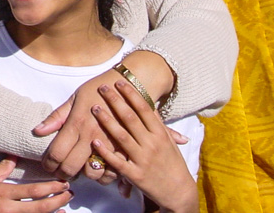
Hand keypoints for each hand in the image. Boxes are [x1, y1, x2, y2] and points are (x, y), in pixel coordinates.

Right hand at [0, 158, 72, 212]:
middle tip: (69, 195)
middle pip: (39, 208)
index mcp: (2, 193)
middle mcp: (6, 209)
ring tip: (64, 210)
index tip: (63, 184)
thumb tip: (12, 157)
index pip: (33, 190)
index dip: (51, 188)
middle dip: (57, 201)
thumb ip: (0, 170)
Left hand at [32, 69, 121, 182]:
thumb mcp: (75, 97)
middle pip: (71, 167)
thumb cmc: (98, 88)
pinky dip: (103, 175)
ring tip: (78, 169)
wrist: (127, 85)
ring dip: (82, 174)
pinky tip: (97, 168)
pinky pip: (111, 172)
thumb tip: (37, 131)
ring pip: (92, 173)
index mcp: (77, 123)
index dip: (48, 163)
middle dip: (61, 172)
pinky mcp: (124, 149)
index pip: (56, 153)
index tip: (47, 164)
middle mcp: (92, 137)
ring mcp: (109, 144)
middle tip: (59, 170)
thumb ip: (57, 116)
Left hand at [90, 82, 196, 212]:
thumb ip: (158, 124)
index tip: (120, 82)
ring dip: (107, 121)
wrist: (179, 191)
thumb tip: (149, 104)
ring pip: (122, 137)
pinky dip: (106, 152)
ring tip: (95, 108)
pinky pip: (118, 162)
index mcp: (160, 134)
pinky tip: (94, 142)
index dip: (131, 94)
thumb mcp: (168, 141)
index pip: (144, 109)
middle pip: (130, 118)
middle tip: (102, 88)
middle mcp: (152, 144)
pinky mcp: (135, 175)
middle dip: (115, 101)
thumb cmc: (172, 163)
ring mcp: (143, 159)